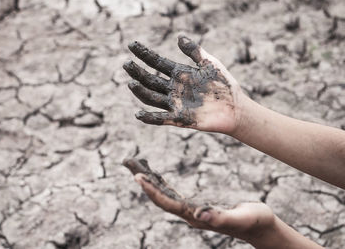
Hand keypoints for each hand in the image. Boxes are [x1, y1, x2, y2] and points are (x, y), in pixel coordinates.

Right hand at [123, 35, 243, 133]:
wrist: (236, 108)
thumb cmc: (224, 85)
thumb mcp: (210, 63)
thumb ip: (194, 51)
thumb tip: (179, 37)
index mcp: (179, 74)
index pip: (157, 62)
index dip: (144, 54)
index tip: (132, 45)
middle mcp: (174, 88)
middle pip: (150, 80)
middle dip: (138, 72)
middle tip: (126, 63)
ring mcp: (175, 104)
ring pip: (152, 97)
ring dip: (140, 92)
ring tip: (131, 83)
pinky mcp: (180, 119)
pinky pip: (162, 118)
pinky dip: (150, 118)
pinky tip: (138, 114)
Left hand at [123, 159, 274, 242]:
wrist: (260, 225)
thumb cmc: (254, 221)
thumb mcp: (240, 218)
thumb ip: (219, 217)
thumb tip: (197, 214)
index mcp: (196, 217)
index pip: (168, 203)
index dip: (152, 191)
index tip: (138, 177)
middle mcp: (189, 214)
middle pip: (160, 197)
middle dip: (144, 182)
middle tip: (128, 163)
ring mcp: (190, 209)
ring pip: (164, 194)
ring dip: (149, 180)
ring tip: (135, 165)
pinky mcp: (195, 204)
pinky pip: (172, 192)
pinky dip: (160, 182)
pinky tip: (154, 175)